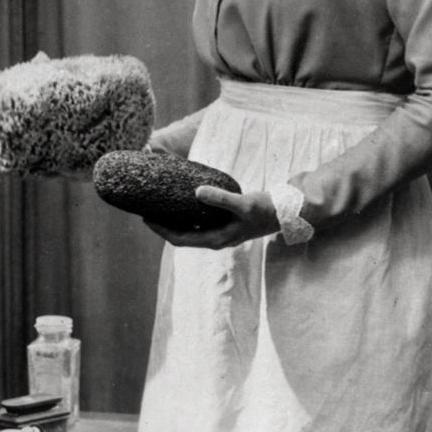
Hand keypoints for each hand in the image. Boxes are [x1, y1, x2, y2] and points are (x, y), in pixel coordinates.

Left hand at [145, 185, 280, 248]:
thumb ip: (221, 199)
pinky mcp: (223, 226)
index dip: (161, 230)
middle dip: (162, 226)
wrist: (285, 213)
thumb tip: (197, 192)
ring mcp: (219, 234)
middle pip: (181, 236)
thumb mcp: (243, 204)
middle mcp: (215, 239)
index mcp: (216, 239)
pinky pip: (198, 224)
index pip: (180, 239)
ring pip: (189, 230)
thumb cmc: (265, 210)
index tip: (146, 218)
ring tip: (158, 207)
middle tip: (146, 211)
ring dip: (173, 222)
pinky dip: (186, 216)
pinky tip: (180, 203)